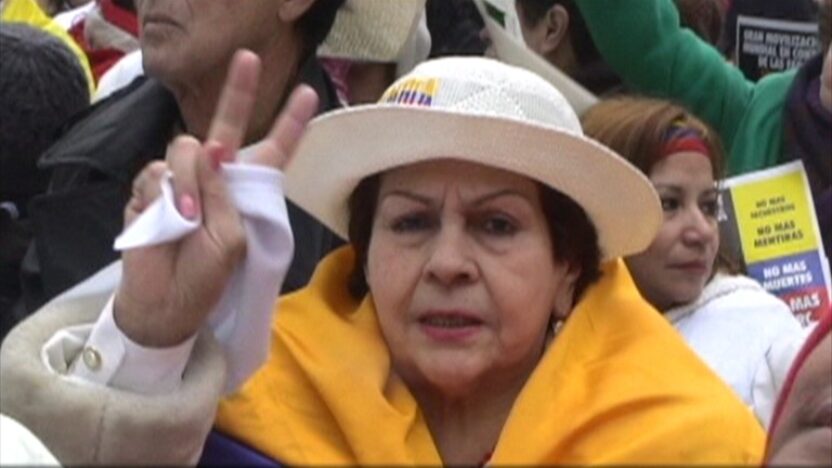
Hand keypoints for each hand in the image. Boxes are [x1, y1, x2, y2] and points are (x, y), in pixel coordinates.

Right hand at [114, 50, 317, 346]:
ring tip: (189, 220)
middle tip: (249, 59)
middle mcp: (217, 178)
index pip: (272, 151)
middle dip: (239, 92)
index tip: (309, 94)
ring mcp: (182, 181)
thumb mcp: (232, 241)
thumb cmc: (207, 278)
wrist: (166, 302)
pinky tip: (167, 220)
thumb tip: (211, 150)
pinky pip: (154, 174)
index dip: (290, 124)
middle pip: (225, 126)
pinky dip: (163, 196)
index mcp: (247, 191)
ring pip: (184, 150)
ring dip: (189, 183)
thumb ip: (225, 196)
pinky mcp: (151, 189)